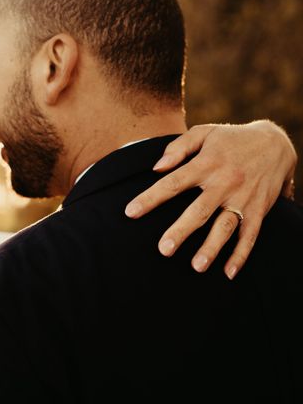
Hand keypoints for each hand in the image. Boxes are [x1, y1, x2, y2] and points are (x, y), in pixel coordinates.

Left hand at [124, 120, 296, 278]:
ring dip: (212, 248)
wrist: (276, 142)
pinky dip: (241, 254)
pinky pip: (250, 235)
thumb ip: (178, 147)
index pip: (173, 183)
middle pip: (199, 210)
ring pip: (225, 226)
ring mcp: (243, 198)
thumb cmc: (230, 139)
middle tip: (164, 249)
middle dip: (181, 231)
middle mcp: (224, 183)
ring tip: (197, 267)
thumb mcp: (204, 133)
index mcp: (206, 164)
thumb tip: (156, 167)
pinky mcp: (259, 209)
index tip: (130, 212)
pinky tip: (228, 272)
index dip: (151, 198)